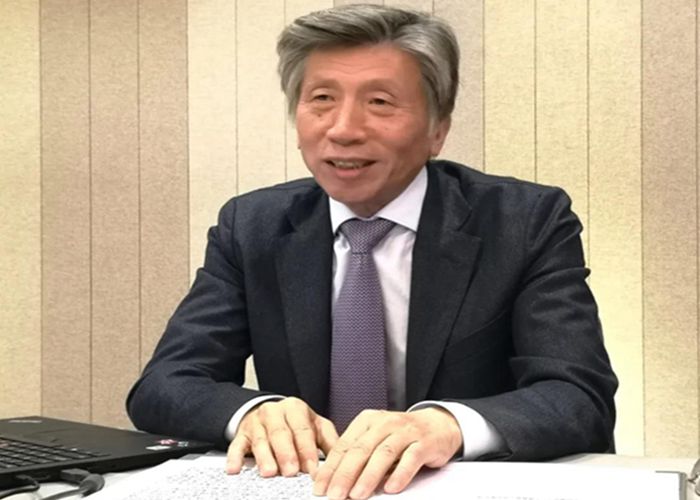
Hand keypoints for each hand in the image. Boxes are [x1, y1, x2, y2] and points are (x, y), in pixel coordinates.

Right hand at [226, 397, 338, 477]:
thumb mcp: (315, 427)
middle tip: (291, 472)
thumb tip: (345, 460)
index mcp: (296, 408)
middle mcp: (275, 412)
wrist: (268, 414)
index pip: (303, 429)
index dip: (308, 450)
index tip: (313, 470)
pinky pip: (236, 445)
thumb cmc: (296, 425)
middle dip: (287, 453)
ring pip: (260, 439)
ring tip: (269, 472)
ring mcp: (256, 422)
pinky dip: (235, 457)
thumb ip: (329, 441)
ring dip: (264, 457)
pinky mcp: (241, 433)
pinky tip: (235, 469)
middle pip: (281, 433)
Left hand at [313, 408, 461, 498]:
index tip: (320, 487)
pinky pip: (410, 458)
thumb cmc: (401, 435)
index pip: (344, 445)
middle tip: (334, 495)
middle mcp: (384, 423)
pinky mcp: (424, 442)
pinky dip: (400, 474)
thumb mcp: (376, 437)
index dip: (331, 468)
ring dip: (369, 476)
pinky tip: (391, 488)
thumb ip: (358, 454)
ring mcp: (405, 432)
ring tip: (357, 495)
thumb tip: (333, 480)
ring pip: (383, 454)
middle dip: (345, 474)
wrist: (437, 424)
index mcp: (367, 421)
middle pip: (361, 450)